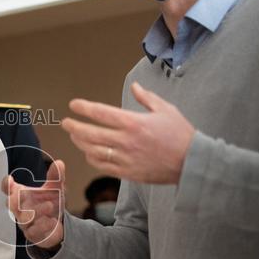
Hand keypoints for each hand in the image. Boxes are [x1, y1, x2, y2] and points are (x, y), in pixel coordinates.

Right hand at [3, 160, 66, 249]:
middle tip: (23, 193)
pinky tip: (52, 221)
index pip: (7, 189)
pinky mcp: (32, 235)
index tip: (10, 180)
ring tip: (50, 205)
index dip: (6, 185)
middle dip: (16, 199)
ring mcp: (24, 222)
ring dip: (36, 211)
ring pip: (23, 218)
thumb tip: (59, 163)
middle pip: (10, 204)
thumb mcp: (54, 189)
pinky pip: (33, 231)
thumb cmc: (49, 203)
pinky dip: (42, 226)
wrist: (58, 225)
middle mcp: (20, 208)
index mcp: (21, 194)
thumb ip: (56, 177)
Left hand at [63, 82, 194, 184]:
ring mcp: (125, 158)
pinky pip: (103, 166)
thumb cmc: (181, 134)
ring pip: (93, 151)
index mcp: (133, 122)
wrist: (192, 162)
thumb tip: (135, 86)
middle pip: (91, 133)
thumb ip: (146, 98)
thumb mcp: (166, 110)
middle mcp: (126, 141)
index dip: (84, 108)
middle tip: (66, 122)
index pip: (101, 113)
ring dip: (80, 143)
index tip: (73, 105)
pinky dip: (92, 158)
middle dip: (74, 127)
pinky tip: (89, 153)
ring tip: (75, 136)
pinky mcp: (127, 172)